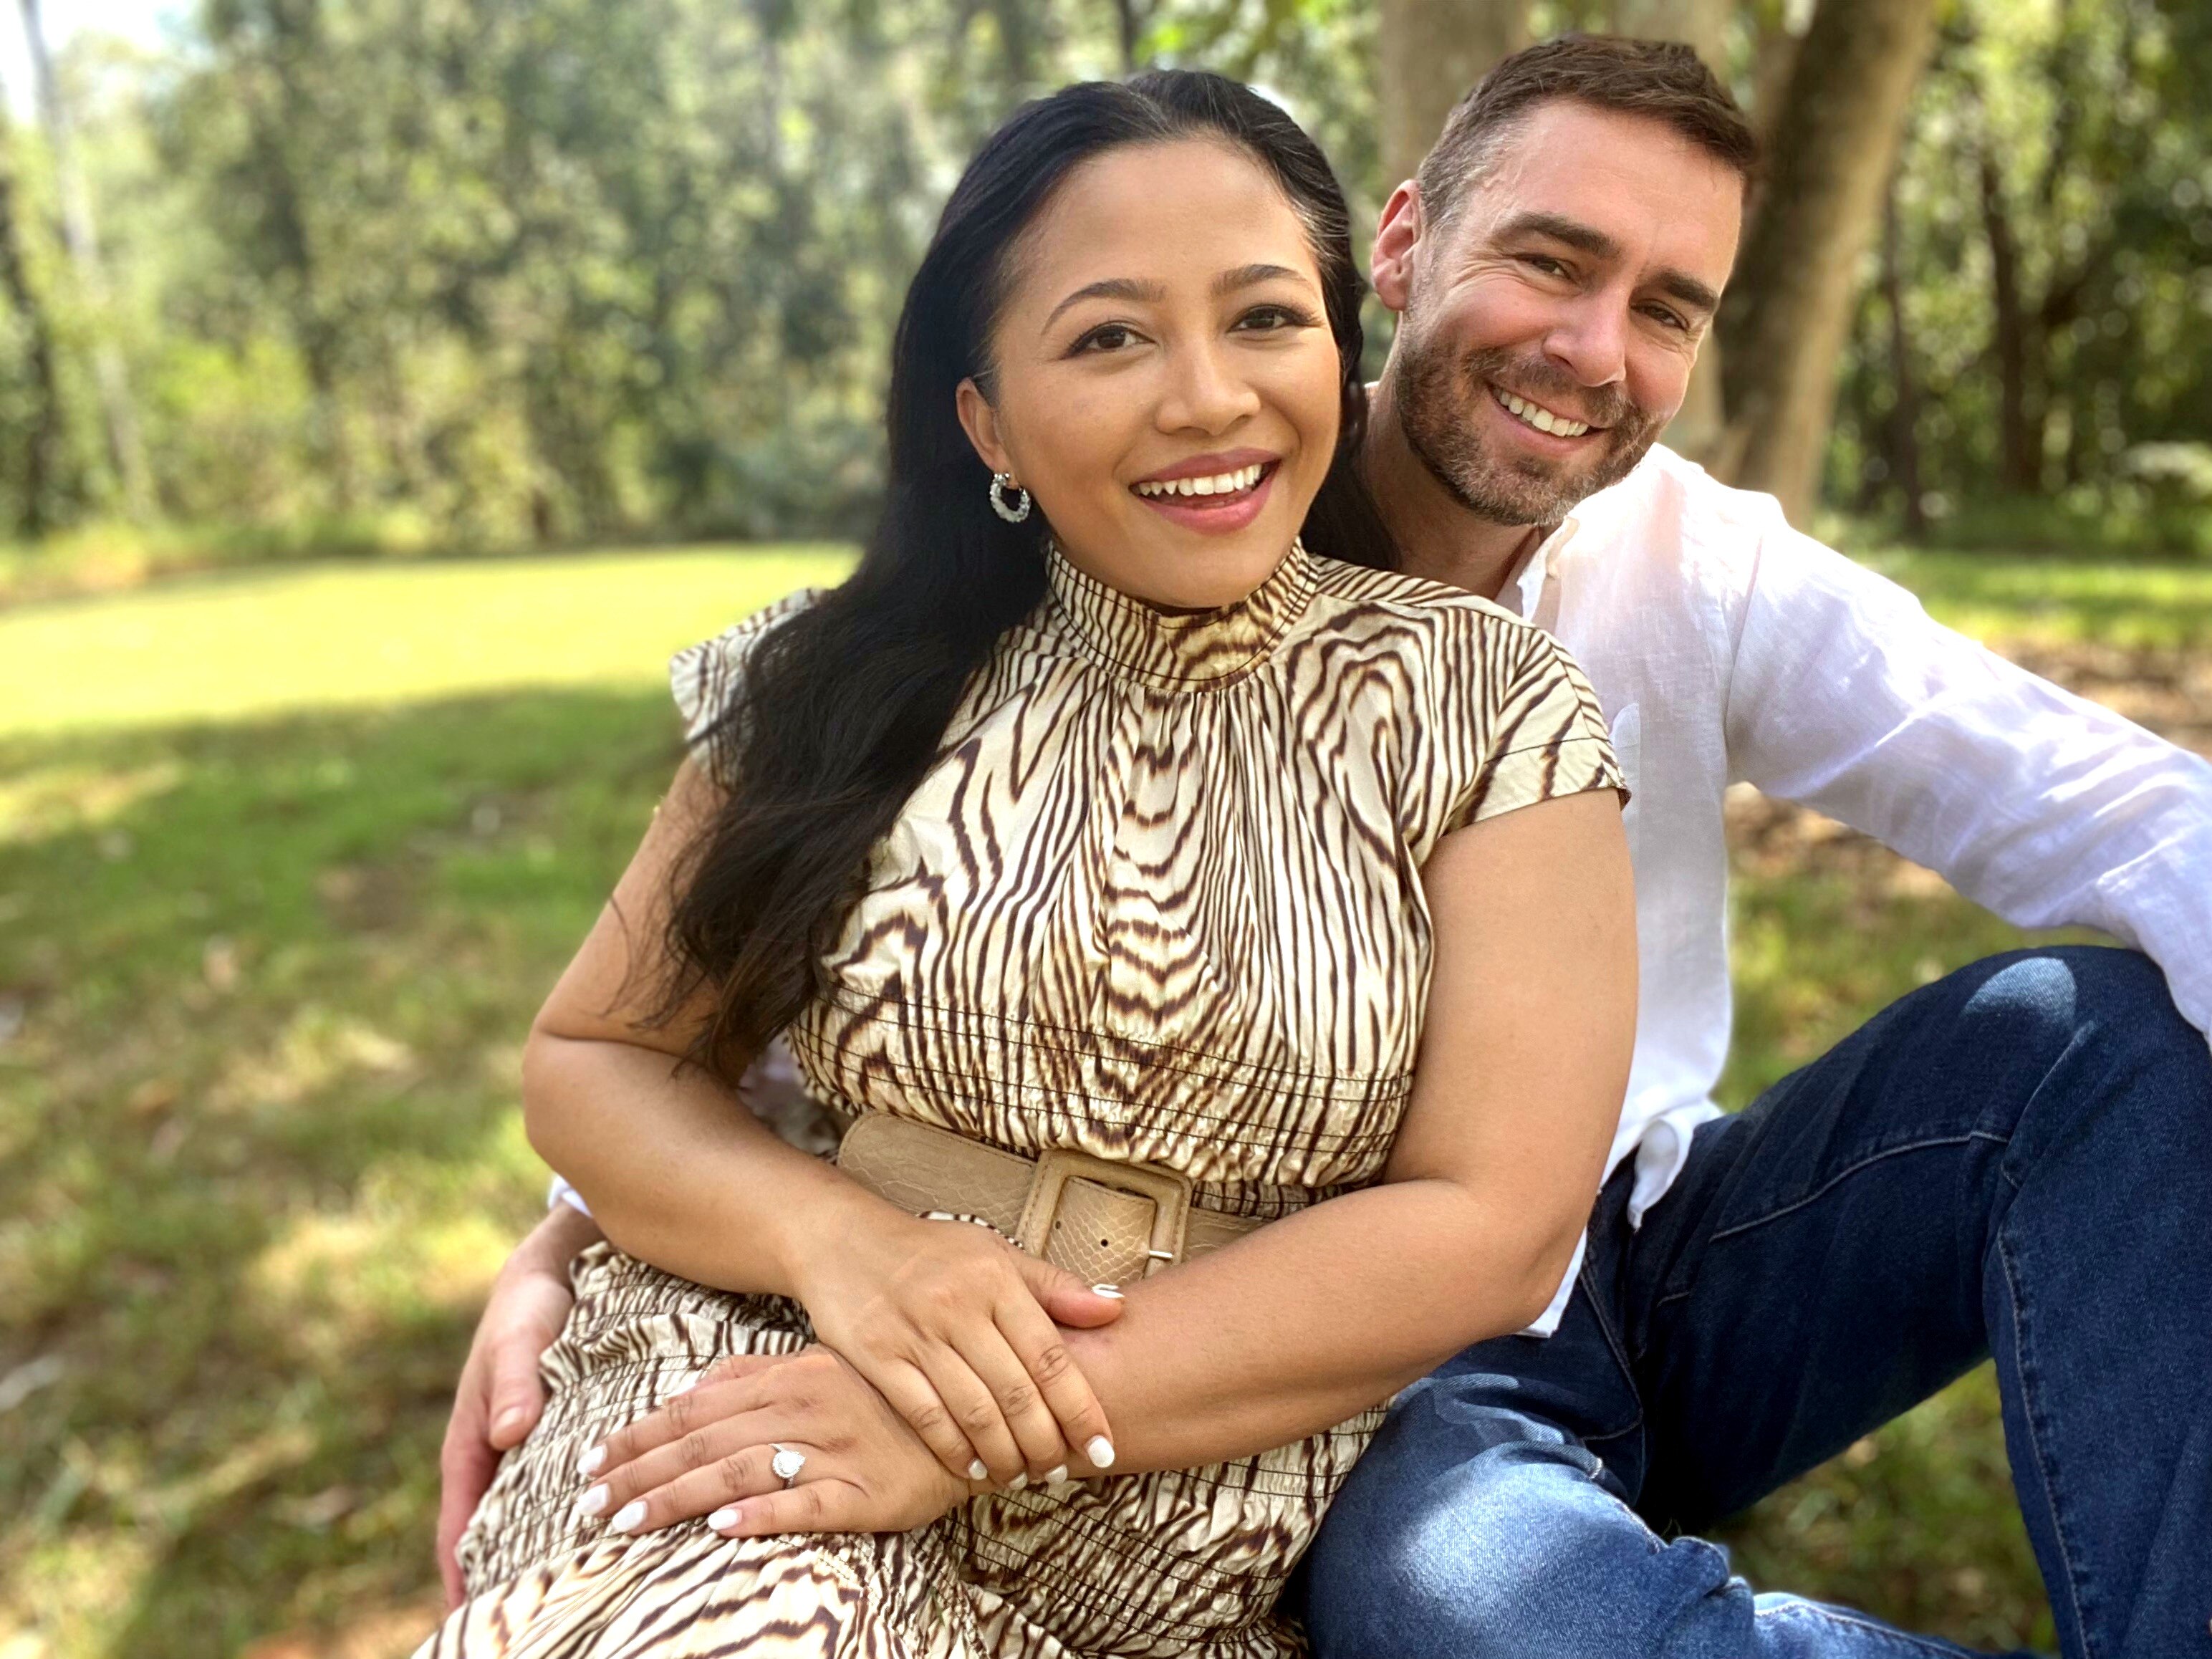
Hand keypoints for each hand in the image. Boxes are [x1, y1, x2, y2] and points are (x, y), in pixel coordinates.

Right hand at [435, 1207, 596, 1606]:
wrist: (560, 1267)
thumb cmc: (531, 1302)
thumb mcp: (521, 1335)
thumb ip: (514, 1380)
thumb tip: (505, 1434)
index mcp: (472, 1437)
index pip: (459, 1517)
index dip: (458, 1568)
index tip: (464, 1612)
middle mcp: (496, 1448)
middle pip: (491, 1527)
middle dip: (498, 1575)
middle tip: (521, 1620)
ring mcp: (525, 1444)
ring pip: (526, 1512)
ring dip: (536, 1551)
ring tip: (566, 1596)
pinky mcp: (557, 1433)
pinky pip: (555, 1487)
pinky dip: (565, 1517)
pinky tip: (603, 1538)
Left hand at [574, 1346, 976, 1538]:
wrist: (980, 1411)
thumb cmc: (891, 1393)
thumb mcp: (822, 1364)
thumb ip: (756, 1373)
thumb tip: (690, 1388)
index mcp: (790, 1375)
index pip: (695, 1408)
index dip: (638, 1435)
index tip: (589, 1461)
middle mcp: (805, 1407)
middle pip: (705, 1442)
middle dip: (639, 1473)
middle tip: (587, 1503)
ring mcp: (837, 1449)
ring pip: (741, 1471)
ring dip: (678, 1497)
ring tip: (627, 1523)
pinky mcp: (868, 1492)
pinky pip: (809, 1503)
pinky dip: (763, 1513)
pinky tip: (722, 1527)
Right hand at [788, 1198, 1123, 1486]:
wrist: (845, 1239)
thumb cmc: (932, 1251)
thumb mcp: (995, 1253)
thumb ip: (1053, 1286)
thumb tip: (1115, 1310)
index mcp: (996, 1279)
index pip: (1050, 1355)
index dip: (1080, 1408)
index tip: (1102, 1446)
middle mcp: (959, 1306)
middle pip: (1015, 1392)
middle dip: (1044, 1442)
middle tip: (1059, 1470)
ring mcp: (916, 1333)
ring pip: (973, 1411)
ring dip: (1003, 1454)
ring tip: (1020, 1474)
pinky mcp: (876, 1357)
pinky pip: (924, 1415)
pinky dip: (953, 1449)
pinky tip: (971, 1467)